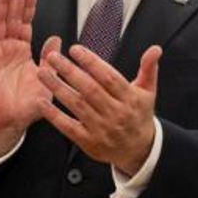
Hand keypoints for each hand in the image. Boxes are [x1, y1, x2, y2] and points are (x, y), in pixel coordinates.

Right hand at [0, 0, 54, 156]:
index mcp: (22, 51)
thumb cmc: (28, 104)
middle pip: (10, 16)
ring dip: (1, 2)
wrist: (10, 122)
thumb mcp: (47, 79)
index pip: (25, 22)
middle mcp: (7, 48)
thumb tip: (57, 38)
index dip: (27, 5)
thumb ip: (50, 59)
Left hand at [36, 42, 160, 174]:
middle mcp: (116, 113)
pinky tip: (42, 101)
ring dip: (57, 88)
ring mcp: (102, 129)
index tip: (75, 50)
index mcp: (130, 98)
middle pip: (90, 89)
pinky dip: (54, 115)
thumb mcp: (148, 91)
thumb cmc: (139, 115)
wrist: (139, 149)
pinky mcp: (89, 142)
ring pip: (77, 105)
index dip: (91, 62)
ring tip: (43, 72)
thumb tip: (155, 49)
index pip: (109, 77)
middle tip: (52, 56)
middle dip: (69, 71)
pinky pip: (68, 127)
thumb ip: (148, 68)